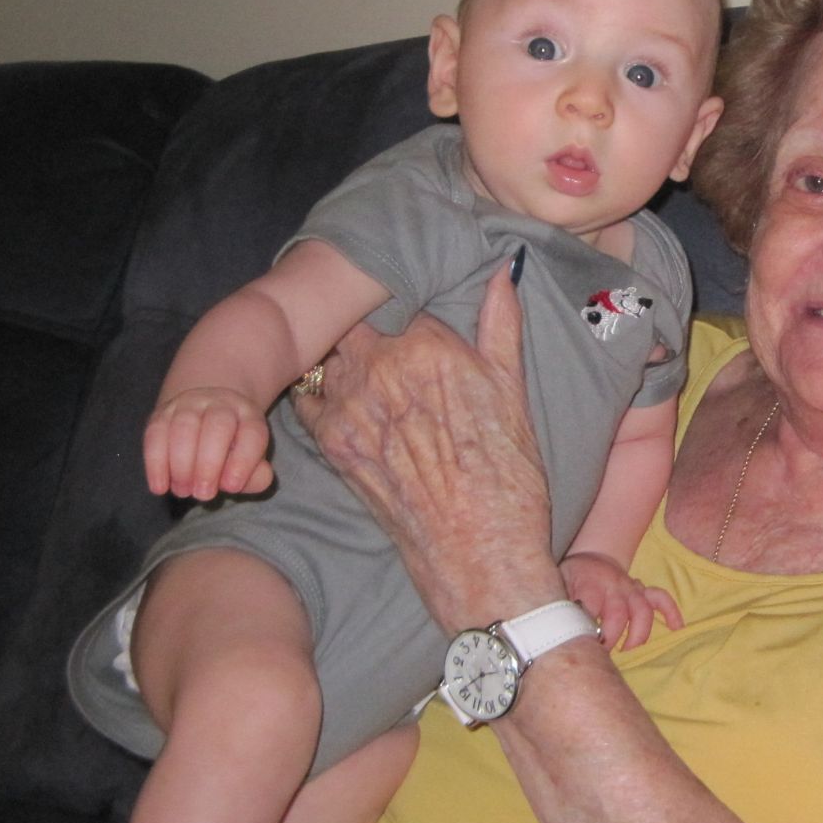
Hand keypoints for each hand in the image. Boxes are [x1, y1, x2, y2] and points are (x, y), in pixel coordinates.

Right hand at [144, 386, 274, 499]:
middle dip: (209, 463)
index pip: (252, 433)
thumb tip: (243, 482)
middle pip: (218, 425)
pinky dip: (156, 462)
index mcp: (249, 416)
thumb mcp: (250, 463)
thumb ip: (255, 476)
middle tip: (203, 494)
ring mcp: (189, 405)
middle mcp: (221, 404)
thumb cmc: (232, 452)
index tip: (232, 488)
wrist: (204, 417)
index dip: (243, 461)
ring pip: (184, 427)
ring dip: (181, 464)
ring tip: (183, 491)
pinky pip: (155, 434)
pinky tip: (160, 486)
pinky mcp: (162, 414)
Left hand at [296, 266, 565, 630]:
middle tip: (392, 361)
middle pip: (361, 326)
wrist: (477, 551)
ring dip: (345, 363)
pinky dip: (320, 396)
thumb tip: (504, 271)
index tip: (422, 342)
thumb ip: (500, 326)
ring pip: (332, 357)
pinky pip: (309, 399)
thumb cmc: (507, 476)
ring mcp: (351, 403)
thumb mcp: (513, 393)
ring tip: (371, 385)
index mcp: (431, 345)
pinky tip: (344, 409)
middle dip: (374, 337)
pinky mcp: (330, 441)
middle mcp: (383, 365)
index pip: (410, 309)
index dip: (416, 326)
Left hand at [561, 552, 681, 650]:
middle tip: (600, 654)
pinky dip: (671, 612)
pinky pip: (661, 598)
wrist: (592, 558)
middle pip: (617, 613)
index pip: (589, 608)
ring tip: (628, 649)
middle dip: (610, 637)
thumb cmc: (572, 579)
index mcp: (589, 585)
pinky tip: (676, 628)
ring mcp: (631, 588)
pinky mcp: (643, 591)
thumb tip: (554, 632)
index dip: (586, 630)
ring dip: (638, 633)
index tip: (581, 646)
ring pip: (642, 609)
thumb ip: (560, 607)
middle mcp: (613, 586)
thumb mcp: (558, 586)